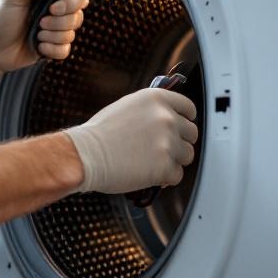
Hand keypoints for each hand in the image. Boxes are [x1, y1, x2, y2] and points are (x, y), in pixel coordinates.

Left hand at [0, 0, 88, 75]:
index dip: (71, 1)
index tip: (54, 8)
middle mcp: (55, 7)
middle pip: (78, 14)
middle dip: (59, 22)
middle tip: (40, 23)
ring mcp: (55, 27)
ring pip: (72, 33)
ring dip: (51, 36)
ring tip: (35, 34)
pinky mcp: (54, 44)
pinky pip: (65, 50)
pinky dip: (51, 50)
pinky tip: (38, 46)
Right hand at [63, 89, 198, 193]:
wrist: (85, 155)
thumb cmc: (98, 134)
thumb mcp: (125, 107)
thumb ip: (150, 111)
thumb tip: (164, 118)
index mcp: (156, 99)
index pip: (188, 108)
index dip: (185, 120)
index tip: (182, 126)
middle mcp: (166, 118)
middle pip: (191, 133)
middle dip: (179, 142)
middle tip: (161, 149)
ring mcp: (168, 143)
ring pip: (187, 155)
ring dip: (173, 161)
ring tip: (151, 162)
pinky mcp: (165, 167)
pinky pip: (177, 175)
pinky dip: (165, 178)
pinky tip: (148, 173)